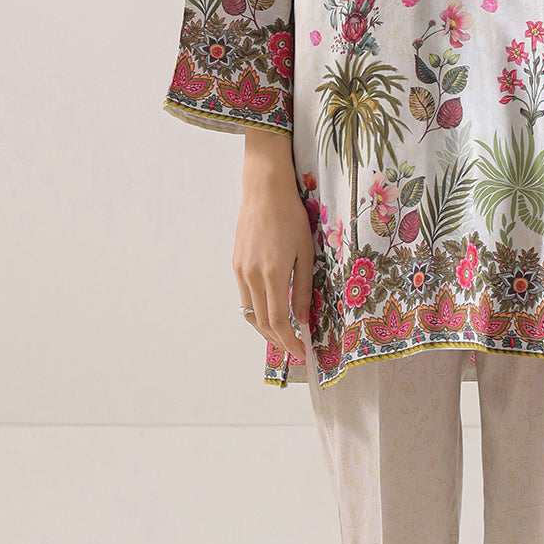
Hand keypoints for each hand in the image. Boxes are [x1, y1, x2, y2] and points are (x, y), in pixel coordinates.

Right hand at [234, 130, 313, 362]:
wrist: (264, 190)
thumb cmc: (291, 217)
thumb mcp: (306, 253)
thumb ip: (303, 289)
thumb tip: (302, 320)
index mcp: (273, 274)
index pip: (278, 322)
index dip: (290, 342)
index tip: (303, 353)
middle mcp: (252, 276)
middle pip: (262, 323)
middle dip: (280, 341)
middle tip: (296, 350)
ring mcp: (241, 270)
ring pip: (251, 313)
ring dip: (267, 330)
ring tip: (285, 338)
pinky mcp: (237, 264)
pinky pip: (246, 297)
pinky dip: (258, 312)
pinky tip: (272, 313)